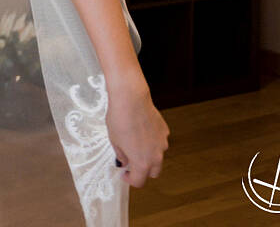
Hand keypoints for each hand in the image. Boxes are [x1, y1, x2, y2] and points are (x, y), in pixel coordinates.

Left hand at [105, 74, 168, 188]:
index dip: (130, 180)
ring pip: (158, 157)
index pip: (139, 181)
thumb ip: (121, 155)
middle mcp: (156, 155)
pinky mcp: (165, 131)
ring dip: (148, 156)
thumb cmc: (119, 119)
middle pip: (153, 173)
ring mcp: (163, 143)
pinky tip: (141, 131)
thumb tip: (124, 161)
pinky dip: (152, 142)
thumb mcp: (114, 141)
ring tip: (135, 143)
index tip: (124, 173)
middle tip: (130, 163)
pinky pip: (159, 142)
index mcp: (142, 162)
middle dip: (142, 171)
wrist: (131, 99)